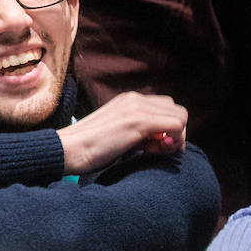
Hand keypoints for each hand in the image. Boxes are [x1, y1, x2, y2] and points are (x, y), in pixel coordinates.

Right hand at [56, 91, 186, 174]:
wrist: (69, 149)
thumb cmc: (90, 147)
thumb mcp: (117, 131)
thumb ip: (137, 129)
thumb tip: (161, 139)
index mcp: (128, 99)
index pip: (166, 108)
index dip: (165, 129)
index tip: (150, 146)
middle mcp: (135, 98)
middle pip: (177, 110)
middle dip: (174, 132)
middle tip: (154, 149)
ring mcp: (137, 107)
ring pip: (181, 117)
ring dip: (174, 138)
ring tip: (151, 151)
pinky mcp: (139, 120)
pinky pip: (176, 125)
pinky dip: (173, 142)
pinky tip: (152, 152)